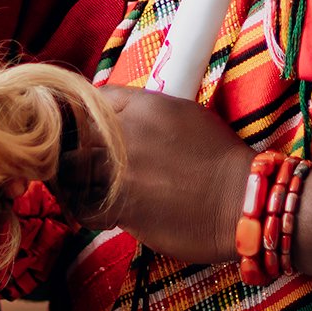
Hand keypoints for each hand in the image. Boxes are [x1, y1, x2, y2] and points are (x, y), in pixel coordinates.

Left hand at [77, 88, 251, 266]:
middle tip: (80, 162)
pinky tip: (102, 212)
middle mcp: (126, 133)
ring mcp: (120, 170)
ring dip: (74, 180)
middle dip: (72, 147)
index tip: (86, 130)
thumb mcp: (186, 116)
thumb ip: (147, 113)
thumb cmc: (220, 160)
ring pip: (70, 171)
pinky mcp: (120, 206)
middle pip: (72, 133)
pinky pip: (82, 206)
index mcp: (144, 106)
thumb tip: (120, 116)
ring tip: (86, 188)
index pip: (92, 98)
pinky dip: (86, 211)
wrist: (241, 202)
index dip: (85, 115)